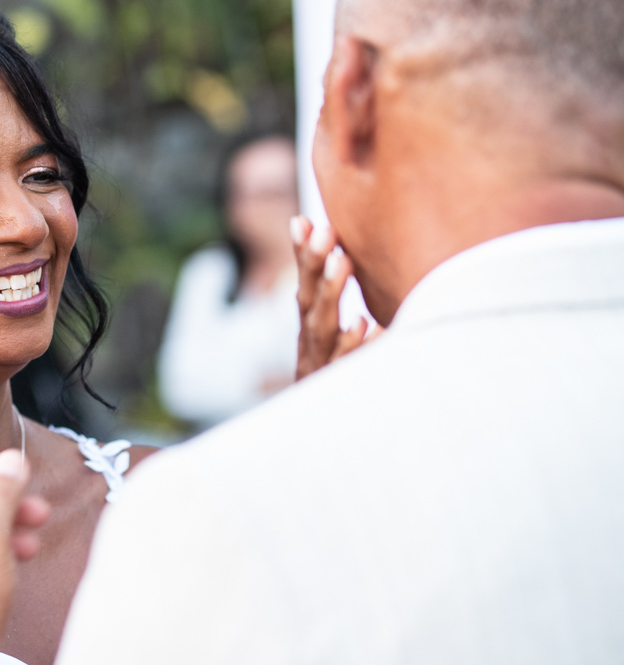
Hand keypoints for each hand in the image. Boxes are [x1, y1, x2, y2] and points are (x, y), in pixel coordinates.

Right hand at [290, 215, 382, 379]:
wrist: (324, 444)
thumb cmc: (339, 385)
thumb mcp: (338, 346)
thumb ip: (341, 312)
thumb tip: (349, 263)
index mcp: (311, 331)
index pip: (305, 287)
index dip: (303, 256)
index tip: (302, 220)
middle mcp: (310, 347)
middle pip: (308, 302)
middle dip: (314, 264)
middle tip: (324, 230)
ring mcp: (320, 369)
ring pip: (321, 328)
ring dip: (331, 293)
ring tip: (342, 261)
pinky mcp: (335, 392)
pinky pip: (342, 367)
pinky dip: (350, 346)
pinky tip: (363, 325)